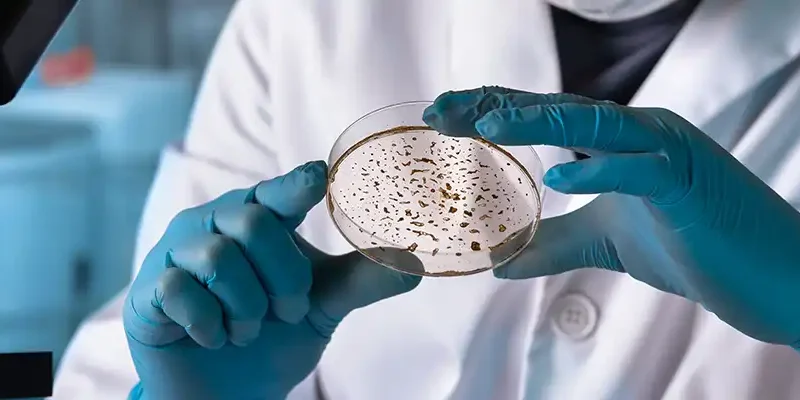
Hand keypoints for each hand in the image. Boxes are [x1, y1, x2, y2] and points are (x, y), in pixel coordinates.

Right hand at [123, 161, 420, 399]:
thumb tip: (416, 265)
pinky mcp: (147, 289)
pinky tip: (214, 337)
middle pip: (252, 224)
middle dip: (282, 278)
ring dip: (247, 308)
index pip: (277, 193)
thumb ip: (363, 280)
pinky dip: (210, 325)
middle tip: (287, 310)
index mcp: (256, 218)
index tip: (318, 177)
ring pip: (217, 259)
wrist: (228, 390)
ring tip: (248, 328)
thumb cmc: (274, 332)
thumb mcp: (324, 304)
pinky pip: (180, 292)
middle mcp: (213, 224)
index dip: (295, 184)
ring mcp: (175, 253)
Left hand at [423, 87, 799, 348]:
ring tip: (486, 127)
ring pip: (594, 125)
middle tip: (441, 112)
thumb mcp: (605, 242)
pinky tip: (559, 177)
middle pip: (556, 109)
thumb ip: (553, 244)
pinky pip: (638, 169)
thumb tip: (500, 262)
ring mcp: (664, 151)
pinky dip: (600, 172)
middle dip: (495, 108)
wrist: (768, 275)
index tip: (441, 116)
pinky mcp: (687, 182)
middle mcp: (636, 133)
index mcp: (616, 142)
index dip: (490, 111)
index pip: (542, 116)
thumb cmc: (693, 247)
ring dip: (539, 122)